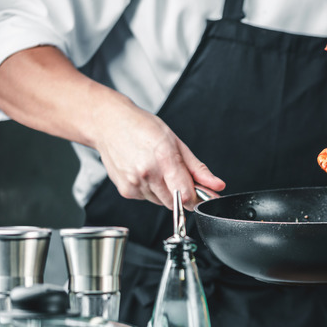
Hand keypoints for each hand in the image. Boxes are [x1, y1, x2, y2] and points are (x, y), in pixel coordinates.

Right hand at [92, 96, 224, 210]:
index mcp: (164, 158)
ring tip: (157, 168)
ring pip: (162, 202)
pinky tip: (146, 173)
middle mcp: (147, 173)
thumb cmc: (142, 127)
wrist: (109, 124)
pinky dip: (152, 190)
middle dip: (183, 194)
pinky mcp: (126, 191)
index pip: (186, 195)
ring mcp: (134, 184)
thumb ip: (198, 168)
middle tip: (177, 174)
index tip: (202, 195)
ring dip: (166, 191)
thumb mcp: (176, 142)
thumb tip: (217, 185)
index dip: (197, 198)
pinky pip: (148, 199)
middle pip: (176, 202)